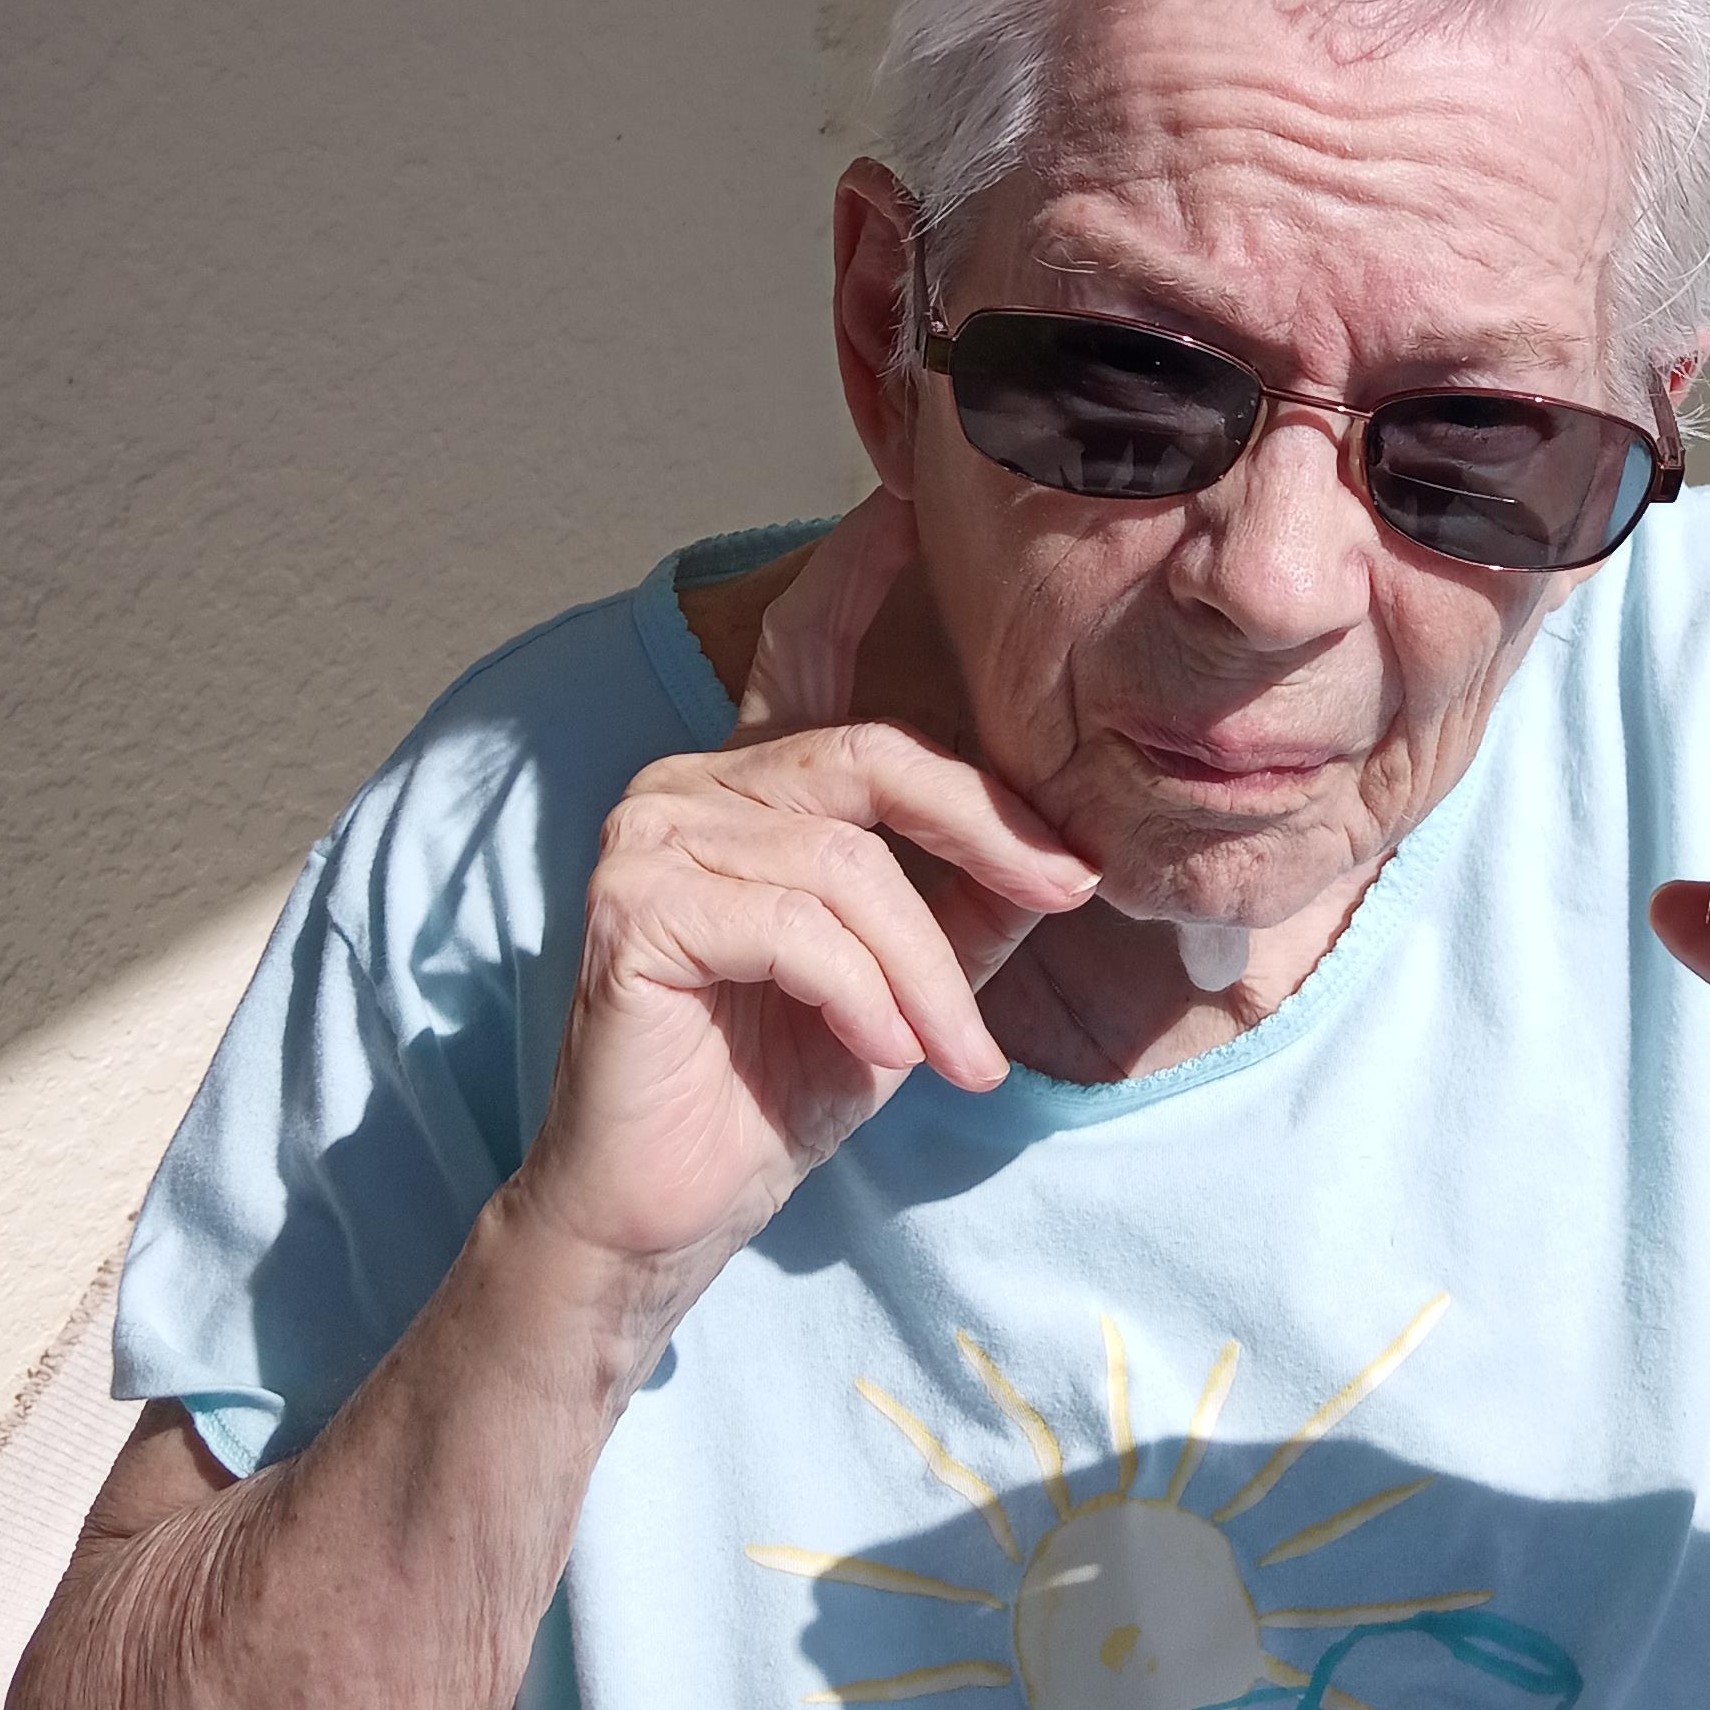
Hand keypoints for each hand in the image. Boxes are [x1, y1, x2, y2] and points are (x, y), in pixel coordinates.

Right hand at [517, 496, 1096, 1284]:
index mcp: (753, 780)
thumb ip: (976, 888)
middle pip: (875, 755)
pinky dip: (872, 998)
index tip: (917, 497)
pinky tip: (893, 1062)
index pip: (807, 643)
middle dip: (989, 827)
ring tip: (958, 1057)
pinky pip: (800, 925)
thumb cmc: (787, 1082)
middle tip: (1068, 892)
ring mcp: (649, 836)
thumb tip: (1077, 837)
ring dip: (930, 971)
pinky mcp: (632, 909)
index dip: (859, 567)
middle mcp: (688, 781)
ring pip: (850, 863)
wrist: (670, 1212)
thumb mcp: (917, 971)